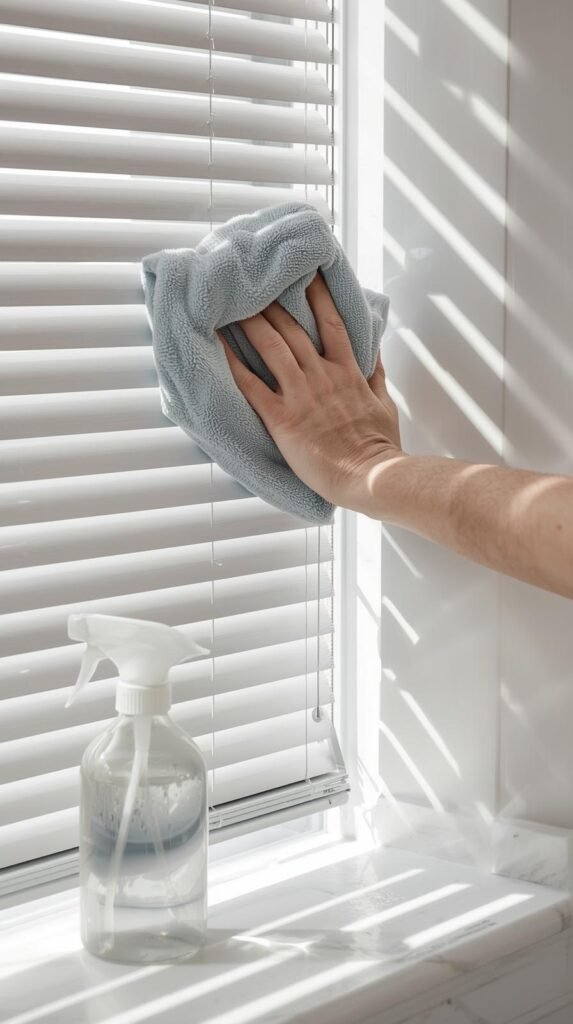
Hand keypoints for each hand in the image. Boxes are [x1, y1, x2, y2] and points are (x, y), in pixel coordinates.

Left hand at [219, 274, 403, 512]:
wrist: (369, 476)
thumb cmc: (379, 446)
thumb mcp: (384, 404)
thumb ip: (376, 374)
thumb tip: (374, 352)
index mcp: (347, 372)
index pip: (332, 323)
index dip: (319, 296)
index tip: (308, 274)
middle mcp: (322, 376)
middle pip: (293, 330)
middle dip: (273, 304)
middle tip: (255, 286)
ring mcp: (301, 395)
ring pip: (272, 348)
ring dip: (251, 324)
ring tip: (233, 305)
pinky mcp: (282, 418)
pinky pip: (251, 385)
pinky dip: (233, 363)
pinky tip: (219, 347)